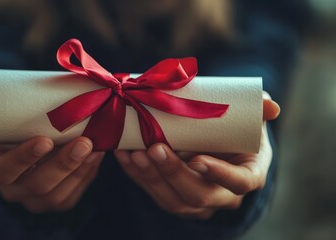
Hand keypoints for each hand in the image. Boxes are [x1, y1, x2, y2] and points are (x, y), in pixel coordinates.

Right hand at [0, 85, 104, 212]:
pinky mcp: (55, 198)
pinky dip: (87, 176)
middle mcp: (11, 188)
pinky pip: (72, 195)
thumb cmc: (3, 119)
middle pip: (37, 186)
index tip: (45, 140)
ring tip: (96, 147)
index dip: (24, 158)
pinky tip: (97, 156)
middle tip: (84, 142)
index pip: (3, 171)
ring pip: (58, 195)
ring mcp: (34, 197)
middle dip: (63, 165)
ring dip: (80, 171)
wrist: (22, 133)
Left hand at [115, 92, 279, 218]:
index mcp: (248, 175)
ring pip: (172, 199)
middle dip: (173, 173)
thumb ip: (258, 110)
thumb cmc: (236, 131)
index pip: (238, 182)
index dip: (219, 174)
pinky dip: (136, 175)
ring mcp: (195, 200)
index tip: (197, 159)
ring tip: (135, 152)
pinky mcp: (173, 197)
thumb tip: (271, 106)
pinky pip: (153, 192)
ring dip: (150, 177)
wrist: (218, 143)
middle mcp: (222, 195)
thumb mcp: (251, 119)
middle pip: (198, 195)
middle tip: (155, 148)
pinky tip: (124, 155)